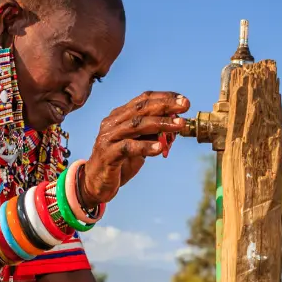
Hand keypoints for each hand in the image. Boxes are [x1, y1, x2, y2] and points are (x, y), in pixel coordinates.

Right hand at [82, 92, 189, 206]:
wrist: (96, 184)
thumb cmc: (120, 162)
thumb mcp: (140, 145)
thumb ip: (152, 134)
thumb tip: (175, 125)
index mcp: (120, 117)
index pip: (143, 100)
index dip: (164, 98)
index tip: (183, 100)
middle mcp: (113, 123)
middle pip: (141, 109)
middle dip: (165, 106)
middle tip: (185, 106)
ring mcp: (109, 138)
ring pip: (136, 125)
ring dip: (160, 123)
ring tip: (179, 124)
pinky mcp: (108, 155)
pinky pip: (128, 147)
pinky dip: (145, 146)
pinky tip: (160, 147)